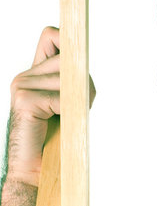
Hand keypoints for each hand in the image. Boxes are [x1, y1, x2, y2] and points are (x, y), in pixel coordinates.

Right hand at [8, 26, 95, 186]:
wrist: (35, 170)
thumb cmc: (55, 138)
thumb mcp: (68, 104)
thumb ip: (73, 82)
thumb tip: (85, 65)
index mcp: (34, 74)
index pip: (52, 36)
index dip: (69, 43)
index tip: (80, 64)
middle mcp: (24, 76)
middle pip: (68, 59)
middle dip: (84, 82)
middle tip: (80, 106)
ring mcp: (21, 86)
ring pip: (68, 77)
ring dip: (81, 98)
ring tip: (70, 117)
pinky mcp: (24, 100)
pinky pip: (62, 97)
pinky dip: (70, 111)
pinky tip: (59, 122)